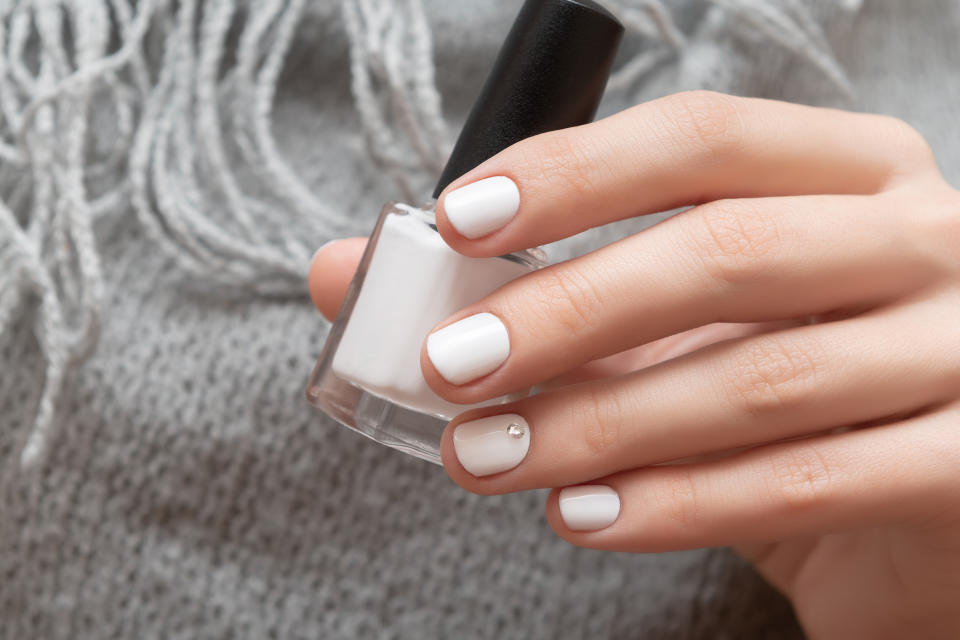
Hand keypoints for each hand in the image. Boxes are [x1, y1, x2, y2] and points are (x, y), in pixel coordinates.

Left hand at [310, 92, 959, 638]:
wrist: (924, 511)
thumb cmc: (788, 393)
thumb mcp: (675, 325)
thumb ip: (532, 291)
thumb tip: (348, 277)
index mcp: (849, 173)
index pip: (702, 138)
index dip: (574, 172)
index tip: (455, 223)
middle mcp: (921, 238)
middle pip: (727, 251)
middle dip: (568, 311)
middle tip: (449, 368)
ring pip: (759, 379)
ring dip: (600, 424)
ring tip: (489, 458)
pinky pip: (809, 483)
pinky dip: (680, 503)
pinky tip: (584, 516)